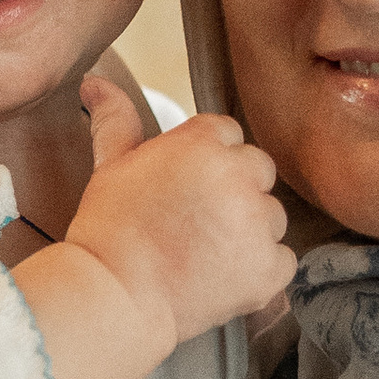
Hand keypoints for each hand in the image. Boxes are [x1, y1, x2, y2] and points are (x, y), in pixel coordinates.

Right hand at [67, 75, 289, 355]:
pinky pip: (282, 260)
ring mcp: (258, 224)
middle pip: (258, 170)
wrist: (115, 296)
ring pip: (272, 216)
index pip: (227, 133)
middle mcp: (238, 177)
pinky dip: (261, 271)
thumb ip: (116, 119)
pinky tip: (225, 277)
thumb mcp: (111, 166)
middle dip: (236, 191)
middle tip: (198, 222)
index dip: (207, 160)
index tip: (187, 187)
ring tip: (207, 253)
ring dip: (250, 231)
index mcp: (203, 144)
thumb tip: (96, 82)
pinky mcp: (270, 268)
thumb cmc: (109, 231)